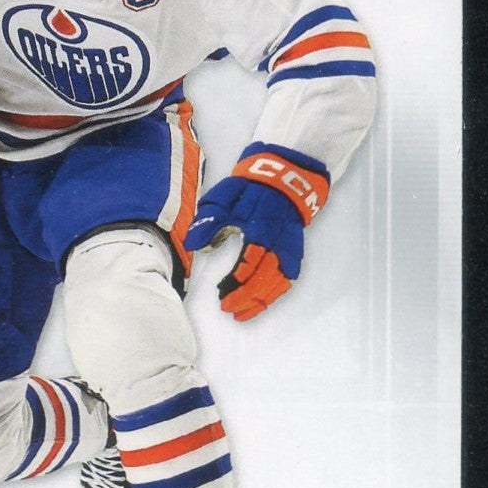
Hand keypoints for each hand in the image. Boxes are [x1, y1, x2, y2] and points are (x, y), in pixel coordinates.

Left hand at [184, 145, 328, 321]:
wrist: (285, 175)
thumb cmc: (250, 187)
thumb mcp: (224, 197)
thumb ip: (209, 222)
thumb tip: (192, 245)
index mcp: (260, 227)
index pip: (250, 262)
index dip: (236, 283)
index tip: (221, 294)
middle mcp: (279, 240)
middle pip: (265, 277)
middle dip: (247, 297)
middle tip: (228, 308)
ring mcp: (290, 245)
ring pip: (279, 281)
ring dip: (261, 300)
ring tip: (243, 313)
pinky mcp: (295, 248)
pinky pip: (288, 277)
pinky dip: (276, 292)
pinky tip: (262, 301)